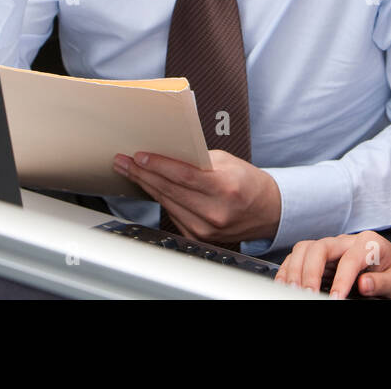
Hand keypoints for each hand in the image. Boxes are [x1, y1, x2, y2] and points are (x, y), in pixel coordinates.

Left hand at [112, 149, 280, 243]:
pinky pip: (173, 214)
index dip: (158, 165)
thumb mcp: (227, 162)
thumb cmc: (247, 182)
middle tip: (124, 161)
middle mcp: (215, 212)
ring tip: (130, 171)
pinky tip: (149, 187)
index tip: (139, 156)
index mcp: (225, 188)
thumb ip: (198, 159)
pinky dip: (160, 199)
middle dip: (143, 173)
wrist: (266, 211)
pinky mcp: (199, 237)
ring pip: (167, 203)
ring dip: (146, 186)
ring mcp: (206, 229)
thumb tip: (167, 152)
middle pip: (169, 190)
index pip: (183, 175)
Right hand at [276, 231, 390, 298]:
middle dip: (310, 271)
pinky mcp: (322, 257)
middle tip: (307, 293)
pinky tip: (286, 283)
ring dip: (295, 269)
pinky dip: (289, 270)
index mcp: (368, 242)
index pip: (349, 258)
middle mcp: (346, 240)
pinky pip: (299, 257)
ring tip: (293, 289)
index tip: (336, 298)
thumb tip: (364, 284)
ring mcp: (332, 247)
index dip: (341, 280)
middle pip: (320, 247)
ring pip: (305, 248)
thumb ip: (382, 282)